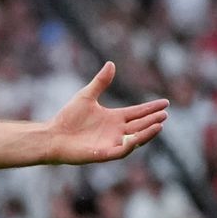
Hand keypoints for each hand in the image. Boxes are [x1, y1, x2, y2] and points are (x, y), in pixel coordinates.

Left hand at [43, 62, 168, 164]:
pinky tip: (136, 138)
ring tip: (159, 125)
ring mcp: (111, 143)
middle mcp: (116, 131)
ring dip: (147, 133)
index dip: (151, 108)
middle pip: (140, 125)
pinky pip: (121, 151)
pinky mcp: (103, 153)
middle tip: (165, 114)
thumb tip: (111, 63)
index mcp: (114, 118)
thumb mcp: (86, 96)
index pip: (138, 112)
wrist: (51, 135)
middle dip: (153, 120)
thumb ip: (100, 82)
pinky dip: (130, 146)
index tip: (165, 102)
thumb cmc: (67, 117)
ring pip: (135, 139)